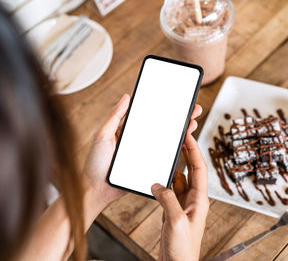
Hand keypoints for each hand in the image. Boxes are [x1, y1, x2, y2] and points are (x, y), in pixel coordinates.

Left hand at [83, 94, 203, 209]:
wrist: (96, 190)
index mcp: (129, 131)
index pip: (149, 115)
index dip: (163, 107)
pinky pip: (164, 158)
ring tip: (193, 123)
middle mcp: (139, 141)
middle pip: (162, 127)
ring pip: (166, 141)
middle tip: (193, 109)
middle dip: (179, 117)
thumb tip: (127, 97)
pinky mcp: (149, 167)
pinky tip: (185, 144)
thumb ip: (114, 116)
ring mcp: (145, 154)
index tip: (176, 99)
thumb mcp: (102, 135)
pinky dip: (175, 151)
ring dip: (181, 133)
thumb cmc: (94, 163)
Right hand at [151, 132, 208, 260]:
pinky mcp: (173, 211)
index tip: (189, 135)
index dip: (194, 151)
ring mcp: (183, 205)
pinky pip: (170, 191)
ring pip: (179, 180)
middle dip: (187, 153)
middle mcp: (193, 200)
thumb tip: (158, 184)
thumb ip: (167, 199)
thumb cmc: (183, 248)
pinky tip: (158, 176)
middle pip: (191, 170)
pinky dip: (164, 182)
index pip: (199, 169)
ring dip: (174, 166)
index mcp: (199, 200)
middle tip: (181, 137)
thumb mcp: (174, 221)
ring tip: (169, 152)